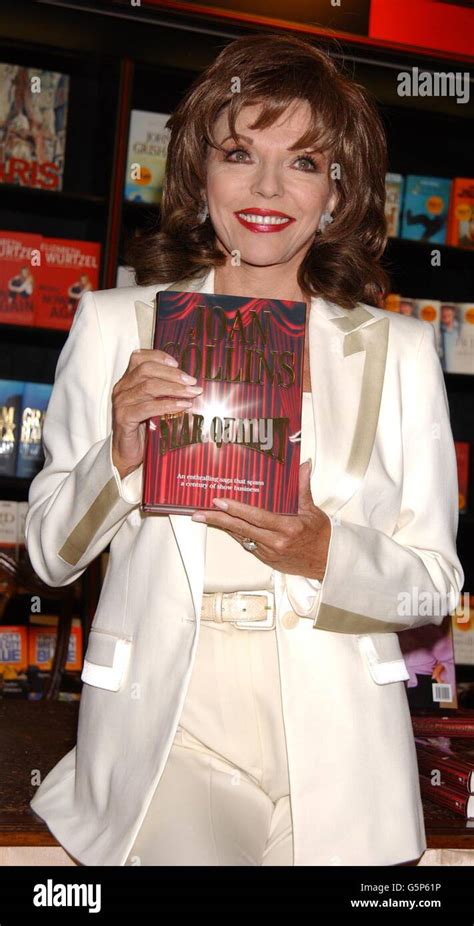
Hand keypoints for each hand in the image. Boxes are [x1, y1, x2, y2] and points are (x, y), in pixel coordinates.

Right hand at [111, 349, 202, 477]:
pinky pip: (148, 407)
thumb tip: (190, 382)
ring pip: (148, 386)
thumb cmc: (144, 427)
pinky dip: (168, 405)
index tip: (178, 363)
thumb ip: (164, 391)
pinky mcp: (124, 418)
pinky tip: (183, 406)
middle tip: (192, 382)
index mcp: (127, 380)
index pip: (139, 358)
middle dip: (172, 374)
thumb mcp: (154, 404)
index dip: (159, 357)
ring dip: (174, 388)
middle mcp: (122, 388)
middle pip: (146, 369)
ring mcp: (121, 403)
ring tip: (192, 393)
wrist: (128, 453)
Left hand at [191, 459, 330, 580]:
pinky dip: (235, 533)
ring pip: (240, 537)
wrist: (327, 563)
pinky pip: (246, 544)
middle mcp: (276, 542)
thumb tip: (303, 465)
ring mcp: (269, 553)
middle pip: (241, 529)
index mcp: (288, 528)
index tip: (218, 502)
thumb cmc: (321, 537)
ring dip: (222, 527)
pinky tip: (223, 525)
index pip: (256, 517)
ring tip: (203, 517)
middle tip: (198, 513)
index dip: (236, 509)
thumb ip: (303, 487)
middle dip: (217, 520)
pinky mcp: (266, 559)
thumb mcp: (313, 510)